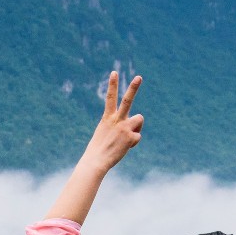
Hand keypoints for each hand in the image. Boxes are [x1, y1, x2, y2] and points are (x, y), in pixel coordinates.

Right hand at [44, 71, 142, 223]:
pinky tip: (124, 148)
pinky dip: (134, 143)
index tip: (114, 72)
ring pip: (139, 119)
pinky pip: (138, 137)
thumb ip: (116, 127)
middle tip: (139, 77)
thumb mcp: (104, 135)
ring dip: (136, 127)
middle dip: (133, 87)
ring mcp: (124, 127)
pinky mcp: (131, 137)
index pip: (110, 98)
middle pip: (127, 100)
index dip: (112, 84)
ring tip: (126, 137)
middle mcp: (117, 120)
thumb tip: (129, 129)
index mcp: (107, 118)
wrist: (96, 163)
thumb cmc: (98, 151)